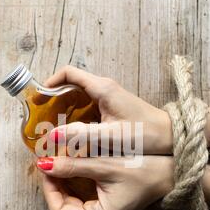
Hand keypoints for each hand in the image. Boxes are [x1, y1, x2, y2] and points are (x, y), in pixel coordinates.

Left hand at [36, 156, 173, 209]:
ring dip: (62, 180)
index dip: (49, 188)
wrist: (169, 173)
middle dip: (54, 183)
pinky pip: (80, 197)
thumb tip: (45, 163)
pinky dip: (72, 181)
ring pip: (69, 201)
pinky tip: (71, 165)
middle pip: (62, 206)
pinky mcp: (104, 207)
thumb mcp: (105, 166)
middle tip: (50, 159)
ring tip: (58, 160)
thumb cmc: (144, 171)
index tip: (46, 166)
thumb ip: (73, 165)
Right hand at [44, 65, 172, 153]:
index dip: (51, 82)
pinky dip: (76, 116)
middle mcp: (104, 89)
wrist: (171, 136)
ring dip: (65, 109)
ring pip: (79, 98)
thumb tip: (53, 135)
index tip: (39, 98)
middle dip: (54, 99)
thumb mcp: (111, 136)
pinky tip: (72, 133)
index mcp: (103, 88)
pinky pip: (88, 108)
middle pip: (71, 85)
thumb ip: (82, 135)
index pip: (69, 73)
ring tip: (53, 127)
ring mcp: (109, 98)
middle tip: (42, 117)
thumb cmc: (145, 134)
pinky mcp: (113, 109)